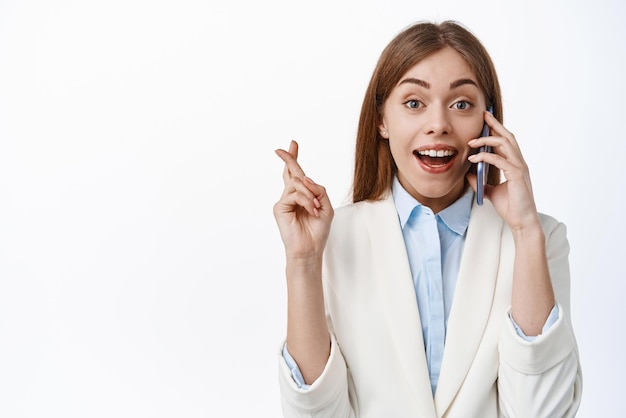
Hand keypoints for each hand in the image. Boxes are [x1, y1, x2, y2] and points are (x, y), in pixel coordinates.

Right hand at [273, 140, 333, 260]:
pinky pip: (296, 194)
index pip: (296, 175)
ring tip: (316, 209)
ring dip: (311, 195)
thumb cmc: (318, 231)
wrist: (310, 249)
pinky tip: (312, 211)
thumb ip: (319, 190)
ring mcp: (284, 201)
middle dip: (290, 158)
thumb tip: (305, 177)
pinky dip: (307, 202)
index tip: (293, 144)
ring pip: (298, 183)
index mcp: (302, 196)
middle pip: (290, 172)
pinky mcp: (280, 207)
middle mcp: (291, 196)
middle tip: (289, 145)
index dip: (294, 159)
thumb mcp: (325, 206)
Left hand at [467, 111, 539, 231]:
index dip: (497, 129)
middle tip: (483, 116)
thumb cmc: (511, 207)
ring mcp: (520, 168)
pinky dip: (486, 156)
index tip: (486, 120)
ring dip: (487, 140)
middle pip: (508, 137)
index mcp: (515, 164)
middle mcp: (519, 163)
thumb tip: (470, 174)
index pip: (506, 142)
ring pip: (505, 144)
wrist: (521, 222)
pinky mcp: (517, 175)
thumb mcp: (491, 192)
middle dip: (495, 125)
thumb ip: (481, 182)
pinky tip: (474, 157)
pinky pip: (500, 160)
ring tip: (471, 141)